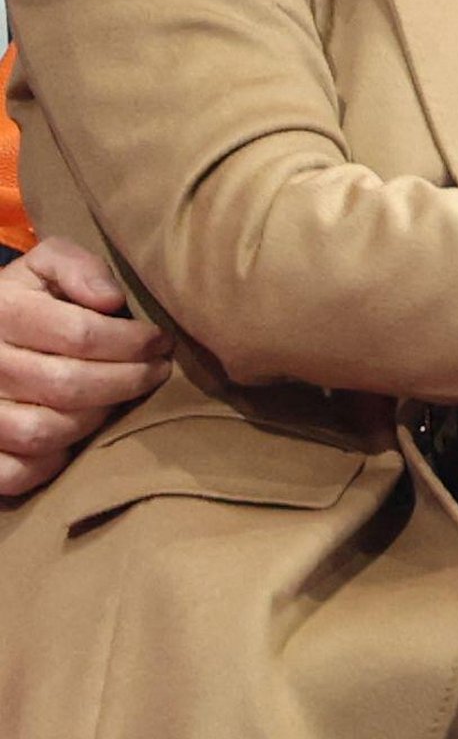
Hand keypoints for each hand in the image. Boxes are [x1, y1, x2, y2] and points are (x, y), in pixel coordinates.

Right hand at [0, 237, 171, 497]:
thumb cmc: (26, 298)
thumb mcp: (46, 264)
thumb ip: (79, 268)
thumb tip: (112, 300)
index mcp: (4, 310)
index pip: (81, 334)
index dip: (132, 342)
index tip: (161, 342)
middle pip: (68, 386)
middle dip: (127, 381)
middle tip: (157, 373)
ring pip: (45, 432)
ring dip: (96, 419)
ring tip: (122, 400)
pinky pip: (16, 473)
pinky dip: (52, 463)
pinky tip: (77, 437)